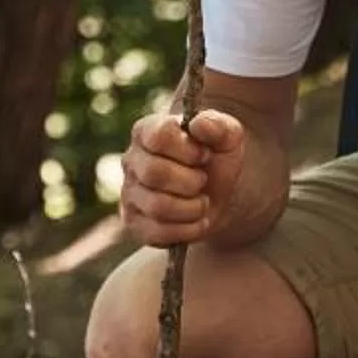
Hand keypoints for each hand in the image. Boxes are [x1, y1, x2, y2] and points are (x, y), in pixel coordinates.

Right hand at [117, 108, 245, 245]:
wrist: (218, 195)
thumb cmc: (217, 159)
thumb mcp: (227, 138)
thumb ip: (219, 126)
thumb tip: (199, 124)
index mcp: (147, 130)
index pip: (158, 137)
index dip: (188, 150)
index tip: (204, 155)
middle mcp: (131, 160)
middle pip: (154, 173)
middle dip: (191, 181)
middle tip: (203, 180)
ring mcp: (129, 193)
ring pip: (157, 206)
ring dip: (192, 208)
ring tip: (203, 202)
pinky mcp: (134, 223)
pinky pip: (157, 232)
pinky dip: (188, 230)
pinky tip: (197, 220)